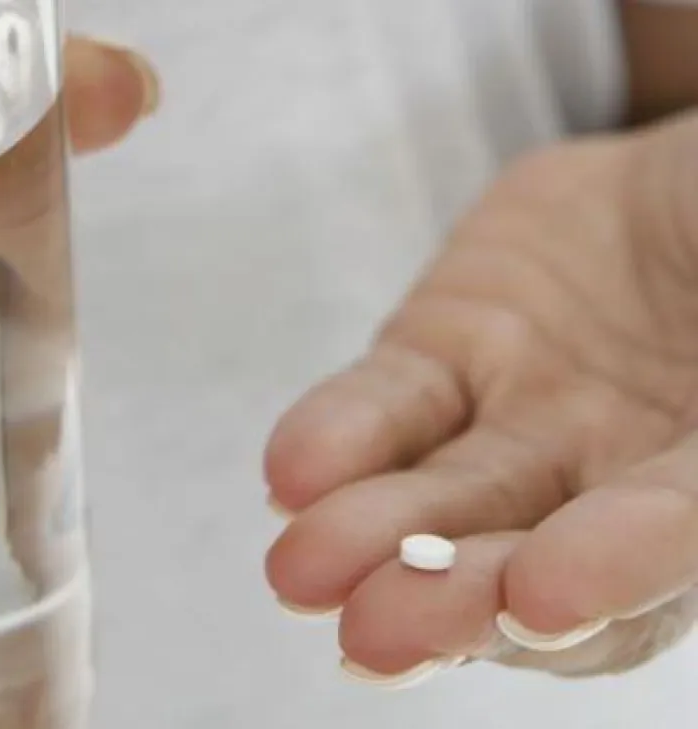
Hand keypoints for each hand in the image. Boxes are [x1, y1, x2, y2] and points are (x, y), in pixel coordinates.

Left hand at [266, 110, 697, 685]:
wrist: (681, 175)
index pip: (670, 540)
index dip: (612, 571)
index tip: (542, 599)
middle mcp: (618, 475)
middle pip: (528, 557)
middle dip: (451, 598)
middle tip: (379, 633)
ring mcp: (523, 422)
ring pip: (438, 498)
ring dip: (367, 539)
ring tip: (302, 571)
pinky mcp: (439, 360)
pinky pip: (382, 408)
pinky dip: (334, 442)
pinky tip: (291, 476)